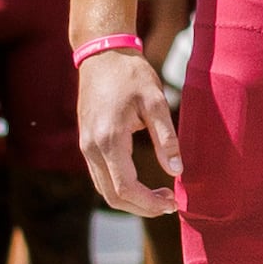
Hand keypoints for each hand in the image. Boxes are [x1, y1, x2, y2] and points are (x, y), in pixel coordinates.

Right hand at [76, 45, 179, 217]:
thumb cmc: (131, 75)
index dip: (149, 202)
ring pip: (104, 189)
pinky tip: (143, 184)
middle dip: (142, 207)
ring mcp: (86, 147)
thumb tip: (176, 171)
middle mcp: (91, 148)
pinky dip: (120, 188)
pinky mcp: (87, 143)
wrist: (102, 56)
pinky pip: (100, 176)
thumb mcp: (156, 101)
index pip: (125, 187)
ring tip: (162, 197)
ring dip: (131, 200)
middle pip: (112, 195)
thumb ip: (166, 137)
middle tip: (171, 205)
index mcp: (109, 140)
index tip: (173, 204)